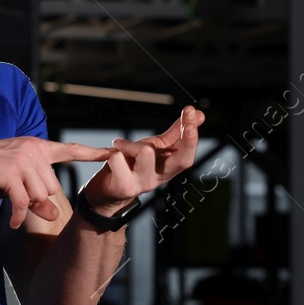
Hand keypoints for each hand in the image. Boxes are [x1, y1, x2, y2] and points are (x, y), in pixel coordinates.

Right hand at [0, 137, 113, 227]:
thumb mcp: (13, 183)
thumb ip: (35, 195)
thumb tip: (55, 214)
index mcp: (34, 145)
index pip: (68, 149)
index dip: (91, 152)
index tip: (111, 152)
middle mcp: (31, 149)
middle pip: (52, 186)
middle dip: (36, 197)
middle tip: (14, 195)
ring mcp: (21, 159)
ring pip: (41, 195)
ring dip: (26, 204)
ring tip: (7, 199)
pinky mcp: (10, 173)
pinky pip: (24, 203)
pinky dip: (18, 216)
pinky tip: (12, 221)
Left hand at [86, 105, 205, 211]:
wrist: (107, 191)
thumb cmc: (132, 166)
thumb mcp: (154, 147)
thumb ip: (175, 133)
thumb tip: (199, 114)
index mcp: (169, 168)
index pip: (187, 154)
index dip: (193, 135)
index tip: (193, 112)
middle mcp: (160, 178)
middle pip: (181, 160)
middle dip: (186, 135)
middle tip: (188, 112)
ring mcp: (144, 184)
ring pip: (145, 151)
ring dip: (129, 144)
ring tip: (121, 147)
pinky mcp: (125, 186)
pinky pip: (118, 158)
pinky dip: (108, 153)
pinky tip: (104, 156)